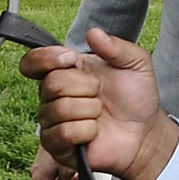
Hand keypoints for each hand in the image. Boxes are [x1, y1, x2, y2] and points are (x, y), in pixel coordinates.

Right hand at [20, 28, 178, 179]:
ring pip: (59, 109)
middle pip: (51, 83)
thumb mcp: (136, 64)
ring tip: (100, 114)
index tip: (71, 59)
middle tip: (100, 93)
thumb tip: (93, 33)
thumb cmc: (136, 97)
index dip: (46, 58)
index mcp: (65, 71)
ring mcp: (53, 122)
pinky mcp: (57, 146)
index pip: (33, 61)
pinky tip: (95, 131)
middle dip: (86, 86)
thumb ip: (117, 46)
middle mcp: (53, 96)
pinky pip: (64, 133)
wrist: (145, 131)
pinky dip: (87, 130)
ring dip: (90, 110)